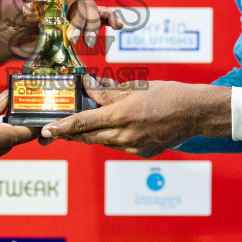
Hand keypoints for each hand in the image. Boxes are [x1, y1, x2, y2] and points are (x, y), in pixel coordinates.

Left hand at [2, 0, 124, 54]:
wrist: (8, 36)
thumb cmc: (9, 14)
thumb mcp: (11, 8)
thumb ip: (21, 7)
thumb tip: (30, 8)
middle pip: (82, 1)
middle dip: (82, 18)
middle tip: (73, 37)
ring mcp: (73, 10)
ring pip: (92, 13)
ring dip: (93, 27)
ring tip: (87, 42)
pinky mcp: (77, 26)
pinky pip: (98, 21)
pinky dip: (110, 20)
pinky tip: (118, 25)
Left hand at [38, 81, 229, 157]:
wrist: (195, 112)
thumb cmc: (167, 94)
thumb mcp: (135, 88)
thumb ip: (109, 92)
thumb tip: (89, 89)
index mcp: (121, 115)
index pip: (83, 123)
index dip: (62, 128)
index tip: (47, 131)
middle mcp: (125, 135)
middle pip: (89, 136)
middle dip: (72, 133)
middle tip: (58, 129)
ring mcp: (134, 147)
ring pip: (103, 142)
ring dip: (93, 134)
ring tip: (87, 124)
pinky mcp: (142, 153)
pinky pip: (119, 146)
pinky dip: (113, 137)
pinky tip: (116, 128)